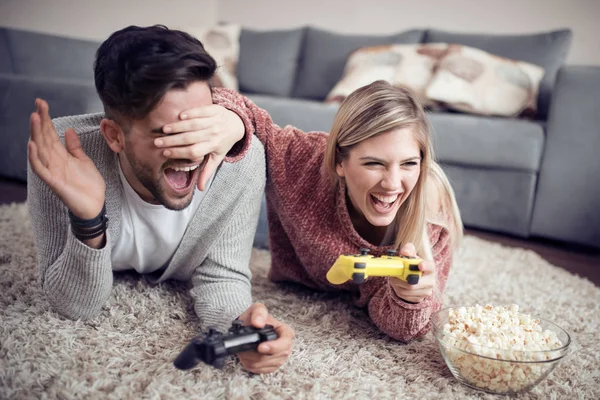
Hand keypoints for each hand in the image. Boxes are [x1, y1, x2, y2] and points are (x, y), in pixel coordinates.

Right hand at [28, 99, 105, 218]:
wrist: (95, 205)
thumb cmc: (88, 185)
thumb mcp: (83, 161)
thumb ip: (74, 147)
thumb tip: (68, 130)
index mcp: (61, 155)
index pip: (50, 133)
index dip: (46, 119)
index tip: (42, 103)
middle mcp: (54, 161)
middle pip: (44, 138)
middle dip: (41, 121)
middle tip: (38, 104)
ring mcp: (52, 171)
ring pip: (40, 150)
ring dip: (36, 134)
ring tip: (34, 118)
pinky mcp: (53, 182)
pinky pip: (40, 169)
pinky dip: (35, 157)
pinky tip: (32, 145)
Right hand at [154, 105, 244, 190]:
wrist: (236, 124)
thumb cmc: (223, 142)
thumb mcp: (217, 157)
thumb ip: (207, 171)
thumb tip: (200, 189)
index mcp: (213, 146)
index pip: (194, 151)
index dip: (179, 153)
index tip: (166, 153)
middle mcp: (214, 134)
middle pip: (190, 138)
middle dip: (173, 141)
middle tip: (157, 142)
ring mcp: (215, 121)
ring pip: (194, 124)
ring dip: (178, 126)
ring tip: (164, 129)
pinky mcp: (215, 109)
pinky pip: (201, 111)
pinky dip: (190, 113)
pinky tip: (178, 116)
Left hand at [236, 303, 294, 373]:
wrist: (248, 326)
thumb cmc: (255, 318)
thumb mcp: (257, 309)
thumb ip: (259, 313)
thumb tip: (258, 323)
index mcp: (286, 332)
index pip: (285, 343)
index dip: (274, 347)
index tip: (260, 347)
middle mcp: (285, 347)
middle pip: (275, 356)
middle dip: (258, 354)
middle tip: (246, 349)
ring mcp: (279, 358)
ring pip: (266, 364)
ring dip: (252, 359)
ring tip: (244, 350)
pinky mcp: (271, 366)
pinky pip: (261, 370)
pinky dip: (251, 364)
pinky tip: (246, 356)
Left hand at [389, 243, 435, 302]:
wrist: (415, 280)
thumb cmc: (413, 265)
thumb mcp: (412, 256)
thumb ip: (408, 250)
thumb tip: (405, 252)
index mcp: (430, 268)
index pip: (430, 267)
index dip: (426, 266)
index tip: (420, 265)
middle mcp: (431, 281)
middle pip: (415, 282)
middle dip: (401, 278)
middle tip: (394, 274)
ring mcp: (426, 291)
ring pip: (408, 290)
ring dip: (397, 284)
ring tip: (394, 278)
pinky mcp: (419, 298)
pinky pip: (405, 295)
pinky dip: (398, 289)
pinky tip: (397, 284)